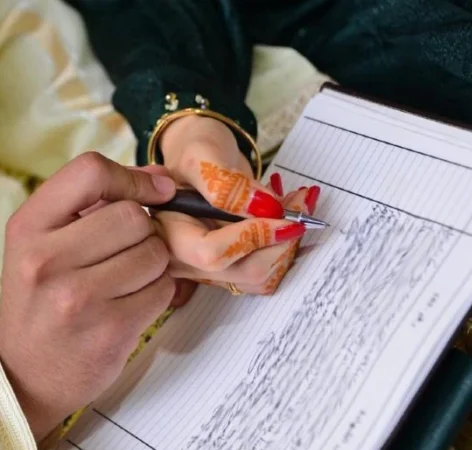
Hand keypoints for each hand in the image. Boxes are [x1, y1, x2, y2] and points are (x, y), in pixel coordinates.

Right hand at [0, 153, 176, 441]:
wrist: (25, 371)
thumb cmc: (41, 298)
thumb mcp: (42, 242)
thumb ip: (92, 204)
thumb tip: (160, 180)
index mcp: (27, 227)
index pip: (90, 171)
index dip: (132, 178)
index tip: (154, 193)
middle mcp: (46, 260)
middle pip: (133, 216)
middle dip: (144, 230)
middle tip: (130, 249)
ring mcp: (78, 298)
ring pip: (154, 253)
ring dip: (154, 262)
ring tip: (129, 277)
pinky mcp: (110, 330)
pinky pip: (162, 289)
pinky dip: (158, 292)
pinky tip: (133, 301)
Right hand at [156, 115, 319, 294]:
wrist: (200, 156)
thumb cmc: (194, 150)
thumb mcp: (203, 155)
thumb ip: (228, 184)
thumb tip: (267, 209)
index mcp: (170, 235)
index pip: (211, 254)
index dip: (252, 237)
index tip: (283, 213)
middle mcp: (188, 260)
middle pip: (243, 272)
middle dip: (282, 241)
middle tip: (301, 202)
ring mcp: (212, 268)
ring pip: (261, 276)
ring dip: (291, 243)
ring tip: (297, 201)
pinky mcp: (234, 265)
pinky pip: (267, 271)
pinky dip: (288, 245)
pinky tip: (289, 212)